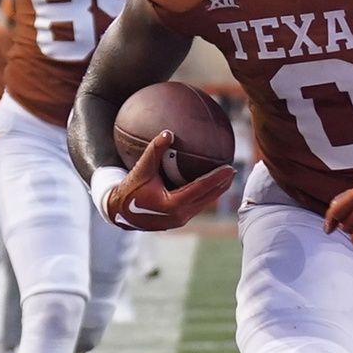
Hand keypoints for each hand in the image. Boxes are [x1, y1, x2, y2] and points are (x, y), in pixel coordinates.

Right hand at [95, 131, 232, 231]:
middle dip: (222, 185)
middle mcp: (178, 215)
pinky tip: (211, 186)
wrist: (119, 212)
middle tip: (233, 171)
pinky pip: (196, 206)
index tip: (230, 168)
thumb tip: (168, 132)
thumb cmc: (130, 189)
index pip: (200, 189)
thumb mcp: (141, 169)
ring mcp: (179, 220)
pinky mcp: (177, 220)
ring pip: (203, 204)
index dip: (216, 178)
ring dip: (216, 192)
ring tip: (227, 179)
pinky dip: (205, 195)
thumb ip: (154, 150)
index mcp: (172, 204)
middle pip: (207, 198)